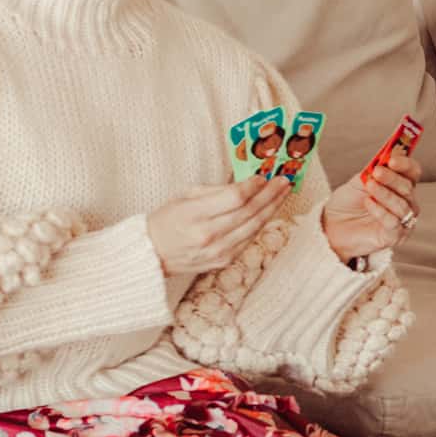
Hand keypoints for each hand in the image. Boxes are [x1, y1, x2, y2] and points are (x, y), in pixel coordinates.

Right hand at [148, 176, 290, 276]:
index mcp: (194, 215)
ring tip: (283, 193)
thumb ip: (215, 190)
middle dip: (270, 194)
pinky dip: (261, 223)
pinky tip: (269, 211)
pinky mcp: (224, 261)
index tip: (264, 176)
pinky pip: (249, 239)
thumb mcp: (184, 196)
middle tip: (284, 180)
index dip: (253, 187)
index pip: (234, 199)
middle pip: (249, 212)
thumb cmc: (166, 220)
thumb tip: (245, 182)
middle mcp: (208, 235)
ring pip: (254, 227)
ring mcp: (218, 251)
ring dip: (272, 208)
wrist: (151, 253)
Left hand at [323, 150, 422, 263]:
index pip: (413, 172)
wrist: (333, 225)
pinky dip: (380, 211)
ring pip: (402, 205)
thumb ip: (373, 171)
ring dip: (385, 194)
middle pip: (408, 188)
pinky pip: (393, 222)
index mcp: (400, 186)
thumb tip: (385, 158)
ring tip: (369, 186)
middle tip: (377, 172)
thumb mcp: (359, 182)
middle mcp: (406, 203)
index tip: (392, 159)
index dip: (405, 165)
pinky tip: (368, 203)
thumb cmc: (348, 203)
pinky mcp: (395, 236)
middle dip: (392, 178)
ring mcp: (403, 221)